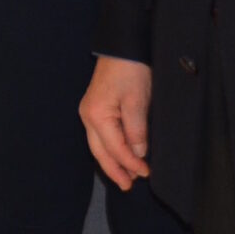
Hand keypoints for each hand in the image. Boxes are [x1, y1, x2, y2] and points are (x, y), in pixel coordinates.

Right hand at [81, 56, 154, 190]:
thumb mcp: (138, 100)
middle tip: (128, 187)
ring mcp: (89, 112)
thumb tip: (138, 154)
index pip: (115, 149)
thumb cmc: (130, 69)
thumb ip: (137, 130)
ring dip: (112, 162)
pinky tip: (120, 154)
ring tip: (125, 176)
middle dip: (115, 170)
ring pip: (98, 146)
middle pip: (100, 152)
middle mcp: (88, 116)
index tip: (146, 174)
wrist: (124, 46)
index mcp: (96, 115)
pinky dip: (111, 149)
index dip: (131, 164)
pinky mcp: (95, 108)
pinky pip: (101, 136)